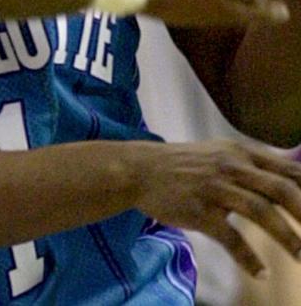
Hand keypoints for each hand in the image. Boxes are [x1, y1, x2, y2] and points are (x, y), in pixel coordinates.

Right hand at [129, 138, 300, 277]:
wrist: (141, 168)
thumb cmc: (186, 164)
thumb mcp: (221, 154)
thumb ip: (254, 165)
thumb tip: (293, 173)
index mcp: (240, 153)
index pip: (287, 171)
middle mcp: (230, 166)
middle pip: (280, 190)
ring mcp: (214, 187)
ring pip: (259, 211)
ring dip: (285, 237)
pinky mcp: (198, 210)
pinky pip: (230, 236)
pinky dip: (248, 258)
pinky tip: (260, 273)